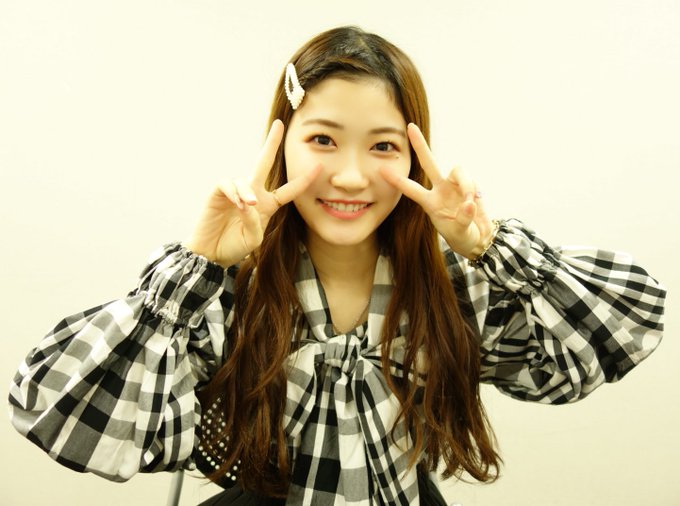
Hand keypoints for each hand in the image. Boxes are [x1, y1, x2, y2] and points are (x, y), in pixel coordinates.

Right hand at [184, 120, 320, 266]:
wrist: (212, 253)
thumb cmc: (234, 246)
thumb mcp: (254, 238)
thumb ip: (255, 222)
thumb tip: (248, 202)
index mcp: (268, 205)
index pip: (289, 190)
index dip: (304, 180)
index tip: (319, 167)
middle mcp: (253, 194)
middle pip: (265, 163)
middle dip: (271, 143)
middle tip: (279, 125)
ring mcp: (235, 192)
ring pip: (244, 180)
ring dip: (247, 192)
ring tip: (247, 205)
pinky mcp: (218, 193)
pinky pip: (227, 185)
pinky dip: (233, 192)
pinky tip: (236, 204)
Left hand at [379, 123, 493, 258]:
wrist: (479, 237)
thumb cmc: (463, 236)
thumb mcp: (459, 233)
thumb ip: (463, 220)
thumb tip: (469, 204)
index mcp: (430, 203)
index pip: (411, 189)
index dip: (397, 180)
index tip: (381, 170)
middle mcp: (440, 189)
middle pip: (428, 162)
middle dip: (420, 145)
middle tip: (410, 127)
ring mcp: (455, 185)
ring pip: (457, 170)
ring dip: (465, 184)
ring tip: (468, 203)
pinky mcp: (470, 184)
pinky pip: (471, 180)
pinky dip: (473, 190)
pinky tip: (473, 204)